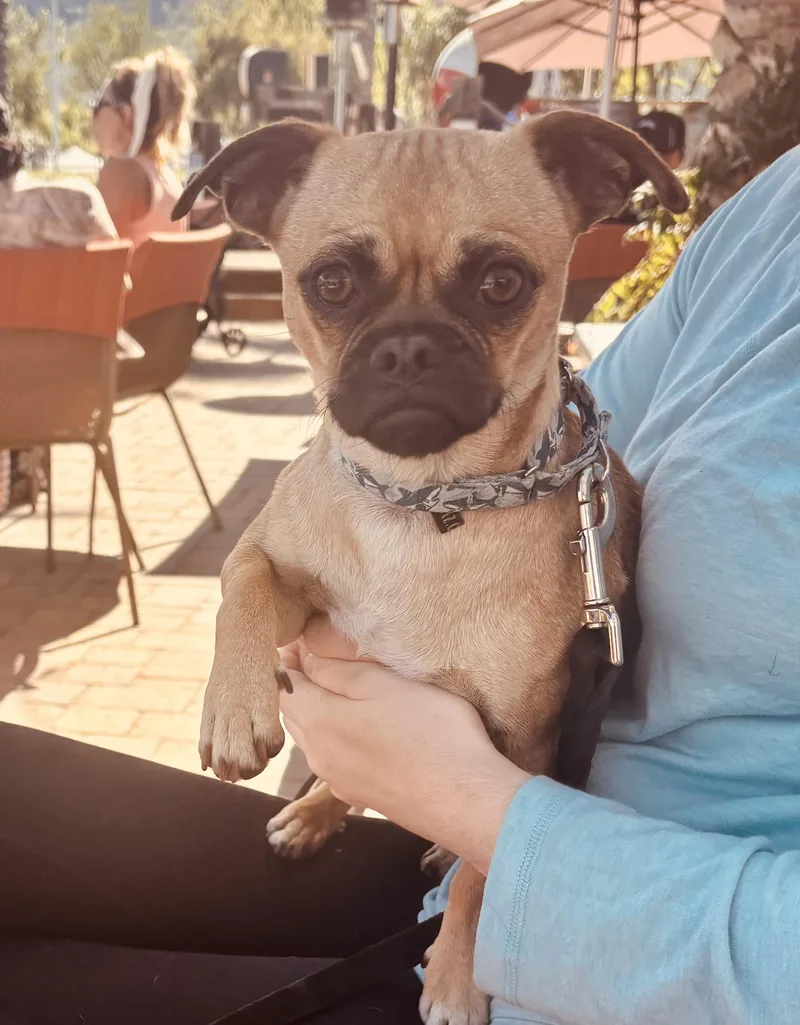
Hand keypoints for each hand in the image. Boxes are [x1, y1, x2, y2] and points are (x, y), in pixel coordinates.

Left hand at [279, 619, 529, 872]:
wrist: (467, 800)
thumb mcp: (383, 683)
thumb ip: (337, 669)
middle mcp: (318, 755)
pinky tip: (366, 729)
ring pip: (312, 737)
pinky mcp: (361, 794)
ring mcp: (338, 779)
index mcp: (318, 721)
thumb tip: (303, 655)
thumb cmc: (430, 732)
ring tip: (344, 689)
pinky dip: (337, 736)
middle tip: (319, 656)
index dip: (288, 659)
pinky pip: (334, 758)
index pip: (281, 685)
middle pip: (293, 712)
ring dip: (318, 712)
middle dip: (299, 684)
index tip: (303, 637)